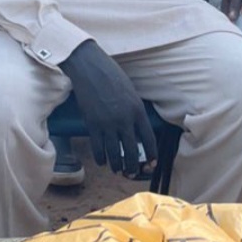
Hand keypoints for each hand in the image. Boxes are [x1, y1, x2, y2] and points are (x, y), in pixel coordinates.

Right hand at [60, 41, 157, 175]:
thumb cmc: (111, 75)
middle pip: (132, 151)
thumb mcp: (130, 91)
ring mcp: (107, 124)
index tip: (151, 163)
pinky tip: (102, 161)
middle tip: (132, 173)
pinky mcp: (92, 125)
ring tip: (117, 170)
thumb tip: (136, 128)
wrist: (89, 68)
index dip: (151, 155)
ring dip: (117, 166)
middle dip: (133, 166)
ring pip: (115, 154)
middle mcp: (124, 120)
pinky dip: (101, 158)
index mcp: (138, 110)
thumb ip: (134, 110)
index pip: (149, 139)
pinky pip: (98, 148)